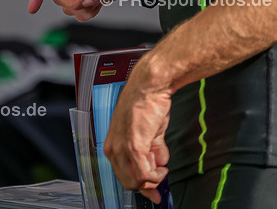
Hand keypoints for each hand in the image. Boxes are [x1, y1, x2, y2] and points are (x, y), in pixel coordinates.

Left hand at [103, 61, 171, 202]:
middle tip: (161, 174)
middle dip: (148, 183)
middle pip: (129, 182)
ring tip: (162, 164)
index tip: (153, 190)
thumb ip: (152, 151)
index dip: (140, 184)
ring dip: (154, 178)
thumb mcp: (149, 133)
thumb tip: (159, 166)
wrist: (150, 86)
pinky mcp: (134, 146)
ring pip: (136, 181)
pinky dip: (157, 175)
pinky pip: (145, 174)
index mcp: (113, 144)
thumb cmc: (148, 104)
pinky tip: (162, 166)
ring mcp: (122, 148)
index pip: (122, 175)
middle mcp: (113, 148)